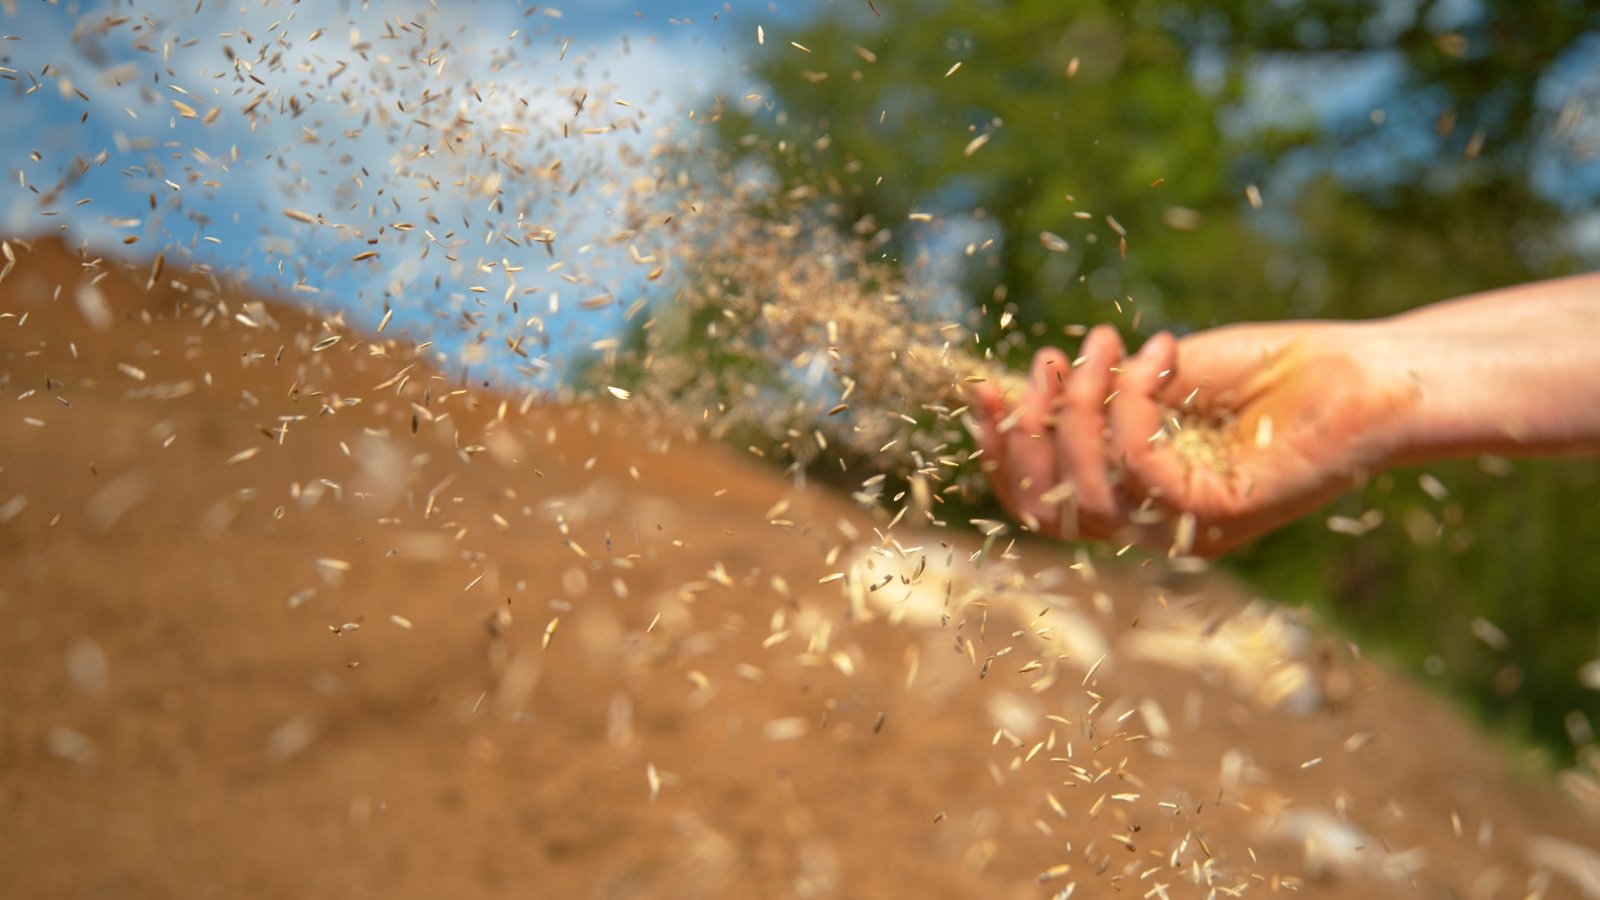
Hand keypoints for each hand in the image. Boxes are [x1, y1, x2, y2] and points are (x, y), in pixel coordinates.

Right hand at [972, 321, 1417, 555]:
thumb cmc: (1279, 372)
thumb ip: (1100, 395)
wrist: (1375, 376)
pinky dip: (1134, 407)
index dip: (999, 452)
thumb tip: (1022, 388)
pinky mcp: (1220, 514)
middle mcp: (1158, 525)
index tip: (983, 386)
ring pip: (1088, 493)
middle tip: (1049, 360)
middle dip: (1028, 431)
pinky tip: (1160, 356)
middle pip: (1049, 509)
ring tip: (1106, 345)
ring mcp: (1188, 526)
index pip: (1040, 504)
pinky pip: (1141, 471)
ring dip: (1080, 409)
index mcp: (1139, 499)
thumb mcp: (1166, 377)